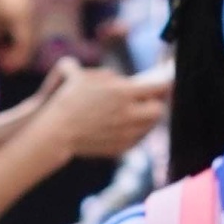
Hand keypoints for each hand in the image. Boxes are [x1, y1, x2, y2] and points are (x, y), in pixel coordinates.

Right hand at [27, 59, 169, 165]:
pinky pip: (139, 139)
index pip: (159, 87)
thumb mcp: (86, 76)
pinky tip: (127, 126)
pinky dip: (137, 132)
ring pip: (151, 126)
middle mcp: (130, 114)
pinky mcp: (122, 148)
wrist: (57, 131)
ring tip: (138, 113)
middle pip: (159, 110)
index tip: (166, 81)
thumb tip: (123, 81)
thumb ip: (109, 77)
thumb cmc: (68, 99)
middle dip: (157, 104)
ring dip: (148, 119)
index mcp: (124, 92)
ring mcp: (127, 133)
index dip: (165, 83)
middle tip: (151, 100)